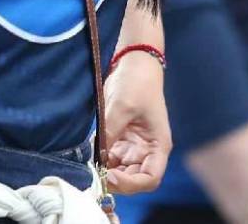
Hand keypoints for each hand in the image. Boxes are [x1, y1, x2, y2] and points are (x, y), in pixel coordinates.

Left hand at [102, 50, 171, 193]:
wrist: (133, 63)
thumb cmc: (137, 83)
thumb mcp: (123, 106)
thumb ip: (111, 132)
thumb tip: (97, 156)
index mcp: (157, 146)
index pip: (150, 178)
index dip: (132, 184)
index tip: (111, 175)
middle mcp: (146, 150)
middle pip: (133, 178)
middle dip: (115, 180)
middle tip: (95, 174)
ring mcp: (132, 145)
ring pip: (119, 169)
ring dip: (105, 170)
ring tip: (90, 164)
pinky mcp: (119, 137)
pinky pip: (109, 155)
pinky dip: (99, 157)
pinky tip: (89, 152)